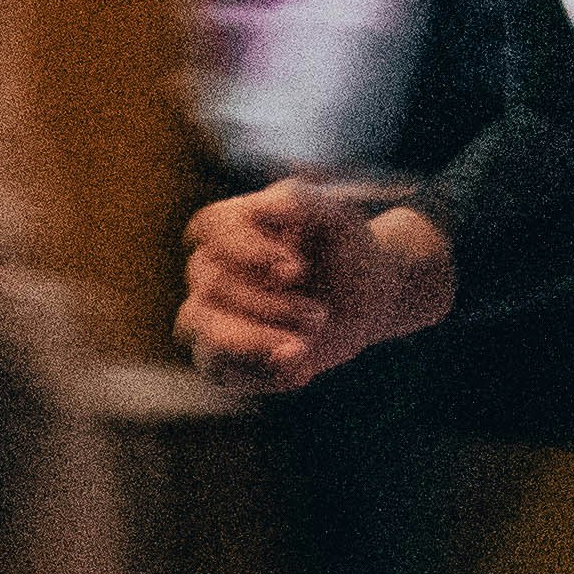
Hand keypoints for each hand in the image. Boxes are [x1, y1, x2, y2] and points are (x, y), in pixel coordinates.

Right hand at [179, 176, 451, 392]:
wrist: (367, 298)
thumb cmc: (345, 249)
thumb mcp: (336, 216)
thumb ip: (299, 201)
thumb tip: (262, 206)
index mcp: (229, 227)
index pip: (210, 228)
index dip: (249, 251)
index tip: (296, 269)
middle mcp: (209, 269)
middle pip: (215, 284)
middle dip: (274, 305)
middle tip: (321, 315)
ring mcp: (210, 314)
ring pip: (206, 329)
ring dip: (262, 340)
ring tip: (307, 344)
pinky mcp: (222, 357)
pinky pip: (220, 368)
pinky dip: (262, 373)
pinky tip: (298, 371)